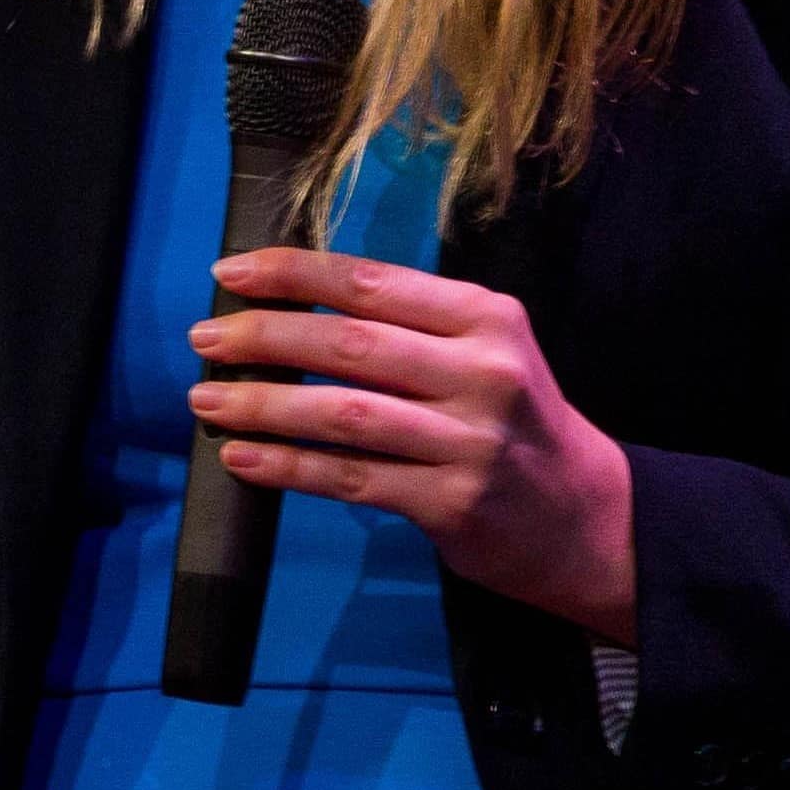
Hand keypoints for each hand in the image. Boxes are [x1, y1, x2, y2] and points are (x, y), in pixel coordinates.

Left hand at [188, 248, 638, 643]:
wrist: (585, 516)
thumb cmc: (513, 422)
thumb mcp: (483, 351)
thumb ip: (409, 325)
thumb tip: (290, 305)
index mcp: (485, 317)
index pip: (373, 283)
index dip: (293, 274)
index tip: (229, 274)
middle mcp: (483, 373)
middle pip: (350, 344)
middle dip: (264, 337)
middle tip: (204, 339)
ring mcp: (468, 441)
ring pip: (342, 413)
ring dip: (263, 404)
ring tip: (207, 399)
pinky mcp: (451, 502)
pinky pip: (349, 478)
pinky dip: (287, 466)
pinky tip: (243, 457)